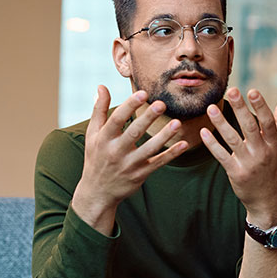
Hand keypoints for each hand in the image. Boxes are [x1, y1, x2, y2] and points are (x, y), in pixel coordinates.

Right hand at [71, 86, 187, 232]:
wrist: (97, 191)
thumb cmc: (96, 157)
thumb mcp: (92, 134)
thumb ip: (99, 110)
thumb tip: (102, 86)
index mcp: (103, 139)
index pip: (116, 119)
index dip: (129, 106)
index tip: (143, 93)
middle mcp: (116, 152)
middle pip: (134, 133)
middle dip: (147, 118)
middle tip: (162, 104)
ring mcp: (129, 165)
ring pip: (149, 149)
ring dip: (164, 136)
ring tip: (177, 123)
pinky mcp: (140, 175)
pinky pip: (158, 163)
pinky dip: (171, 154)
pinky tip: (184, 144)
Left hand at [201, 88, 276, 223]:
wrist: (267, 200)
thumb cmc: (275, 169)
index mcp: (274, 145)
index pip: (268, 122)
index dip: (261, 107)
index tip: (252, 91)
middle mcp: (262, 153)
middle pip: (250, 128)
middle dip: (240, 109)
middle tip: (231, 91)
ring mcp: (249, 164)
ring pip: (233, 140)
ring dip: (221, 124)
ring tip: (211, 108)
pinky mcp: (236, 173)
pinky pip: (222, 156)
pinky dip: (213, 144)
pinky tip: (204, 132)